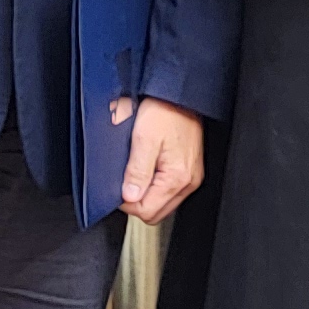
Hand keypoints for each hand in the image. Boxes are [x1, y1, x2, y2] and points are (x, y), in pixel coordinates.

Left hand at [111, 95, 204, 225]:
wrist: (180, 95)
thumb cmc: (165, 111)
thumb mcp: (143, 139)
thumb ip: (136, 172)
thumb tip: (129, 197)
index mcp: (177, 177)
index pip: (147, 211)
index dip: (127, 203)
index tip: (118, 188)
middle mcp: (188, 182)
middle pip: (155, 213)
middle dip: (136, 202)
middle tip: (124, 183)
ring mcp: (191, 178)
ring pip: (163, 204)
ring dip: (146, 195)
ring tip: (136, 175)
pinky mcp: (190, 171)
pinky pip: (170, 192)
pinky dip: (156, 188)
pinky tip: (148, 172)